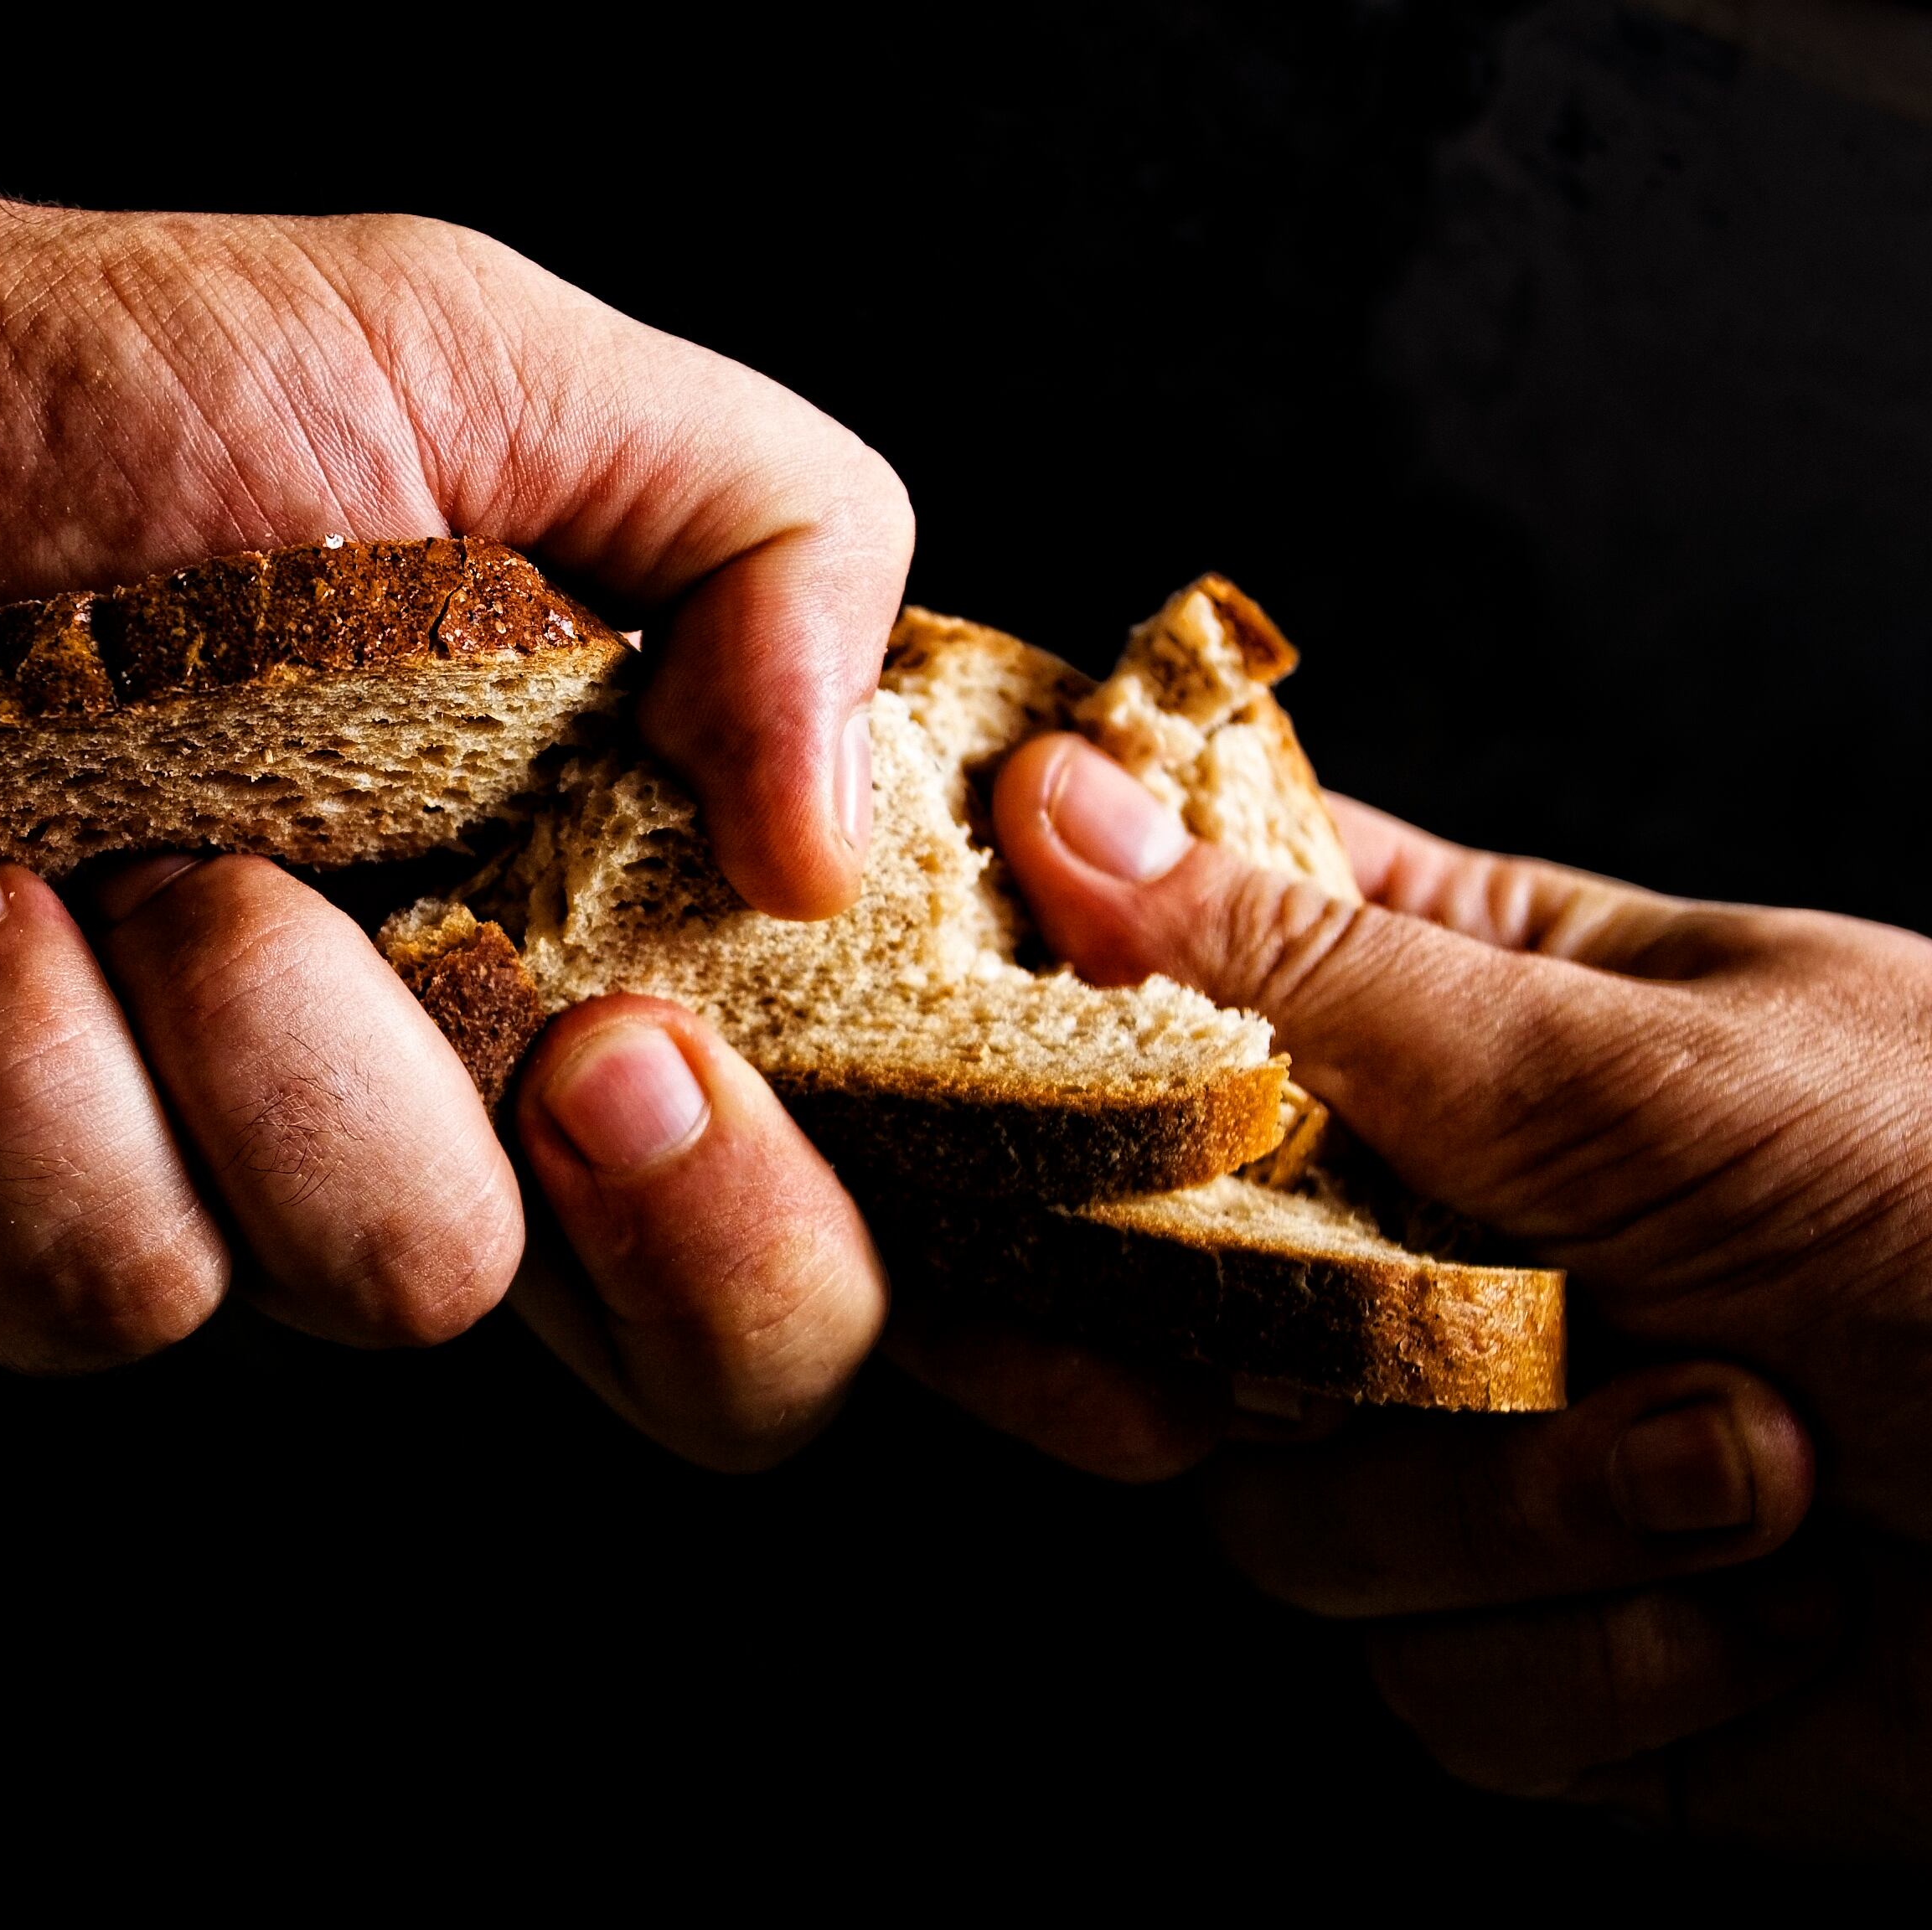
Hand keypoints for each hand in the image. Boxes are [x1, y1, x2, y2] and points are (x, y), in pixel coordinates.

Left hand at [0, 3, 906, 1454]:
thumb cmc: (83, 380)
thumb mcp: (480, 355)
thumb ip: (768, 533)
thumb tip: (839, 847)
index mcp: (611, 885)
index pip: (849, 1149)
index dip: (839, 1158)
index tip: (725, 991)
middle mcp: (463, 1067)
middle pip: (718, 1355)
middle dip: (695, 1228)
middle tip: (582, 1039)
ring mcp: (245, 1172)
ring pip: (396, 1277)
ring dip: (277, 1041)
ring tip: (124, 841)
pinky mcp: (22, 1237)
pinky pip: (117, 1287)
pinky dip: (40, 1087)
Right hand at [951, 730, 1931, 1852]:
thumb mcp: (1654, 1066)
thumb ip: (1318, 976)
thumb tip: (1061, 804)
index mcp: (1463, 1035)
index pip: (1169, 1001)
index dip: (1050, 1061)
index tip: (976, 1123)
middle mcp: (1437, 1246)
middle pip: (1159, 1300)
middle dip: (1226, 1358)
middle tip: (1271, 1372)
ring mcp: (1480, 1461)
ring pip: (1280, 1524)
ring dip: (1517, 1515)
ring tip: (1746, 1457)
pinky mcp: (1542, 1661)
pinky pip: (1430, 1689)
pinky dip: (1604, 1657)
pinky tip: (1773, 1601)